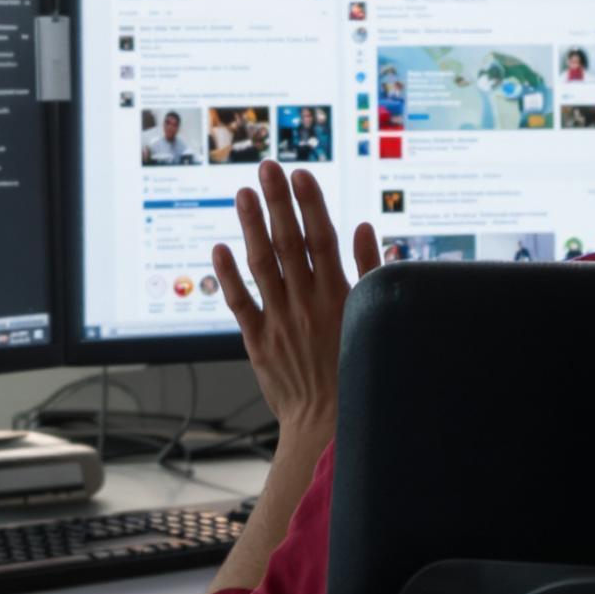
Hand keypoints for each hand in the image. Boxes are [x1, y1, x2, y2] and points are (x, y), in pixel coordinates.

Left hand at [211, 161, 378, 443]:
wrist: (329, 425)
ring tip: (244, 194)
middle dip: (277, 201)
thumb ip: (369, 273)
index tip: (300, 174)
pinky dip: (228, 275)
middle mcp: (305, 303)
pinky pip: (239, 302)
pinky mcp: (258, 341)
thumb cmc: (358, 373)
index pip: (322, 238)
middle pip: (288, 242)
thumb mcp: (374, 320)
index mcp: (338, 297)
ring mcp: (279, 321)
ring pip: (262, 265)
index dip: (310, 203)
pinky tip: (220, 247)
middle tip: (266, 168)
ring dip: (251, 226)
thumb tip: (365, 229)